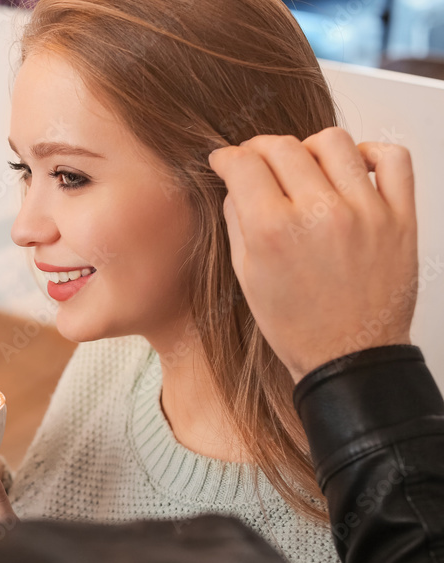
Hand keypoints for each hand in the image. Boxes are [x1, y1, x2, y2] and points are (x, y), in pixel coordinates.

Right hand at [208, 128, 417, 382]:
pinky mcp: (400, 217)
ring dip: (308, 147)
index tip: (225, 160)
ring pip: (333, 141)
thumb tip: (237, 183)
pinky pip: (392, 158)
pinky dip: (370, 152)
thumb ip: (238, 221)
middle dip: (259, 149)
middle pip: (282, 147)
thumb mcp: (248, 276)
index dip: (227, 157)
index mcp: (274, 232)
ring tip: (305, 166)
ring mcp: (365, 212)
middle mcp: (319, 215)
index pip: (243, 164)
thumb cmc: (298, 326)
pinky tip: (352, 168)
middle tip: (257, 161)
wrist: (349, 358)